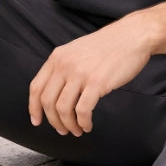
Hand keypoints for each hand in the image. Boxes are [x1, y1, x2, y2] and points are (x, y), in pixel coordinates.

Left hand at [28, 17, 152, 136]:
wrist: (131, 36)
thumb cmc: (108, 45)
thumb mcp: (77, 50)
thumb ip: (64, 67)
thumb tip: (56, 92)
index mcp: (57, 57)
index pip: (36, 87)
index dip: (34, 108)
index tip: (36, 120)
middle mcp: (65, 64)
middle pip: (48, 101)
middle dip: (53, 121)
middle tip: (62, 130)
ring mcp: (80, 73)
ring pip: (63, 109)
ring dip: (69, 125)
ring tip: (77, 129)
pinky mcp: (97, 83)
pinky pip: (82, 110)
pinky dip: (83, 122)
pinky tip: (87, 125)